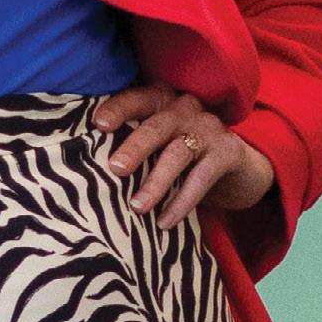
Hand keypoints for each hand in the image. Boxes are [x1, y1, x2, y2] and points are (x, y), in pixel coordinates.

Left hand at [91, 85, 275, 227]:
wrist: (236, 165)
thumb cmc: (181, 153)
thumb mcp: (157, 142)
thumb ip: (130, 143)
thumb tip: (84, 170)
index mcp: (162, 100)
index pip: (137, 99)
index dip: (119, 109)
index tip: (98, 125)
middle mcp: (186, 108)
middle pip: (157, 126)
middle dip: (135, 147)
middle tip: (116, 169)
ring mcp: (209, 128)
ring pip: (178, 153)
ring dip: (156, 182)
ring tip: (137, 207)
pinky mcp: (228, 152)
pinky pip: (202, 178)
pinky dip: (182, 202)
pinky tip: (165, 222)